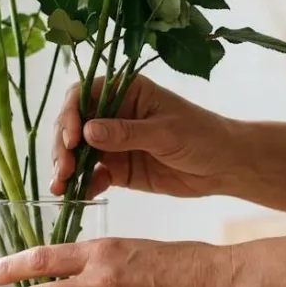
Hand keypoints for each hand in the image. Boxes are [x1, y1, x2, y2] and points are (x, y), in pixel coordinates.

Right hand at [51, 76, 241, 198]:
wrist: (224, 167)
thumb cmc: (202, 136)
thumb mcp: (165, 132)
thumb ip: (127, 133)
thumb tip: (88, 132)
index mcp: (126, 91)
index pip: (84, 95)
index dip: (71, 114)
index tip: (73, 138)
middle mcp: (114, 114)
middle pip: (74, 124)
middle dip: (64, 146)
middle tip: (65, 167)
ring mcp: (114, 143)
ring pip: (79, 153)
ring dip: (67, 168)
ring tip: (61, 186)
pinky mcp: (118, 169)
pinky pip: (93, 175)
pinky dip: (83, 184)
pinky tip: (77, 195)